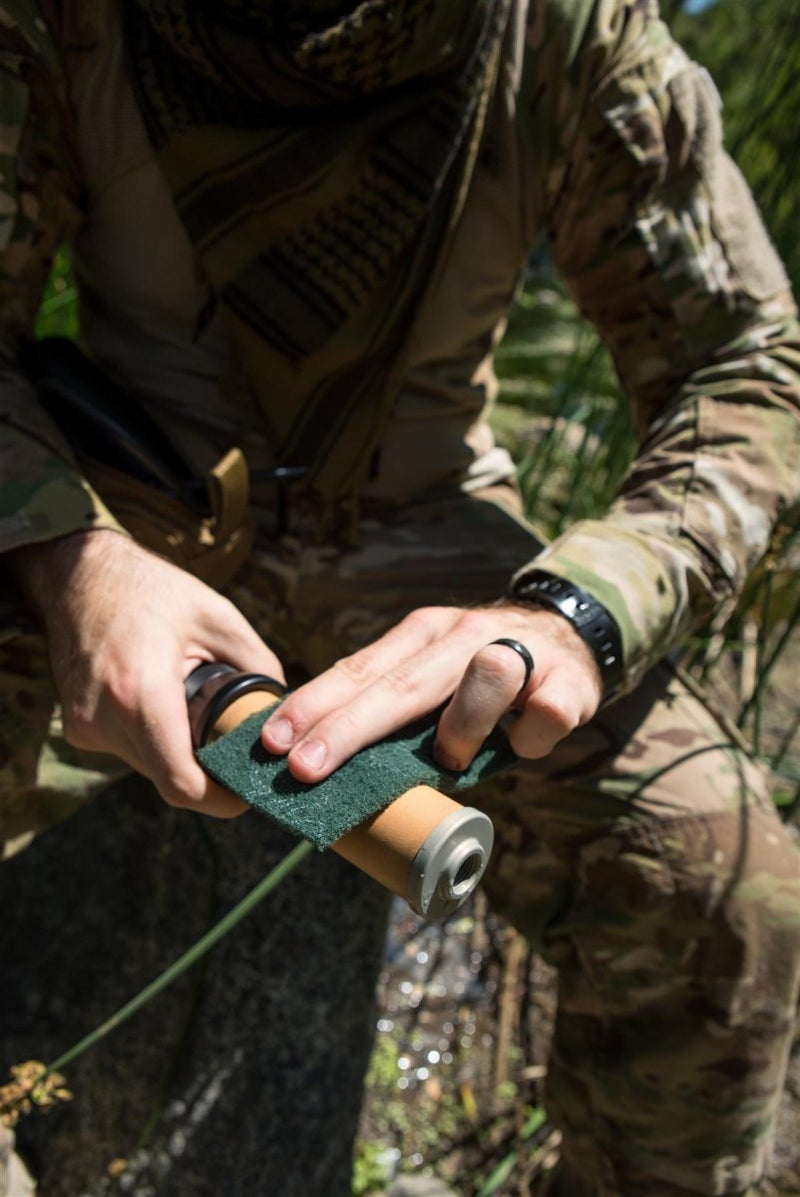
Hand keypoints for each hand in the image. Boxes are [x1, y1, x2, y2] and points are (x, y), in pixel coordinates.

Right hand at [12, 529, 282, 814]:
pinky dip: (155, 741)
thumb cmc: (153, 589)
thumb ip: (259, 664)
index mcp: (141, 692)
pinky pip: (129, 751)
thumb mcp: (219, 616)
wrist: (79, 574)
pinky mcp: (77, 728)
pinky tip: (171, 708)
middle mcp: (105, 718)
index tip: (248, 793)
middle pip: (169, 779)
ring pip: (148, 768)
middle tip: (238, 752)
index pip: (181, 783)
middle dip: (206, 774)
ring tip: (202, 718)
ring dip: (179, 756)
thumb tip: (286, 710)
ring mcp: (85, 726)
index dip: (220, 799)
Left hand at [261, 603, 602, 781]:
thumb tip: (330, 768)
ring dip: (461, 730)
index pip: (358, 669)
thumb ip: (395, 711)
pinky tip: (523, 744)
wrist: (573, 639)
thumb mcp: (433, 675)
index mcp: (420, 635)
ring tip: (454, 755)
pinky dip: (528, 741)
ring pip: (485, 676)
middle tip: (305, 767)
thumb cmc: (484, 675)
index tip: (271, 741)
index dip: (314, 704)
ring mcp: (517, 650)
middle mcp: (461, 634)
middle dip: (348, 727)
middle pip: (401, 682)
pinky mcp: (565, 681)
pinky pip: (542, 716)